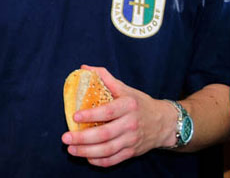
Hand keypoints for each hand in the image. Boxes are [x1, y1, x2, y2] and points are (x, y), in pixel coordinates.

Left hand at [61, 65, 176, 166]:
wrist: (164, 123)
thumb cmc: (140, 103)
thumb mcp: (126, 89)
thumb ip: (105, 78)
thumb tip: (84, 68)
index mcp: (128, 106)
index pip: (107, 111)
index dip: (91, 115)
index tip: (75, 116)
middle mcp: (131, 124)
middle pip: (105, 134)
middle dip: (83, 138)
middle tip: (66, 137)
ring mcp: (132, 140)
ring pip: (107, 149)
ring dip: (87, 151)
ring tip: (71, 149)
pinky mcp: (132, 152)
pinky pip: (114, 160)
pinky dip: (99, 161)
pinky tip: (87, 158)